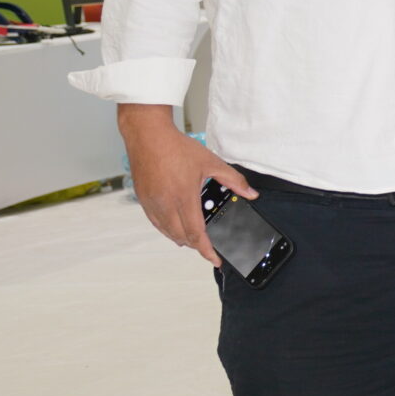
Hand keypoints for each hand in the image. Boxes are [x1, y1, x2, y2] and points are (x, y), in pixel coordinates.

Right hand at [119, 103, 250, 265]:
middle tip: (209, 247)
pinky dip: (167, 229)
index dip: (206, 250)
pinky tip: (176, 227)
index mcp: (183, 197)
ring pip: (167, 232)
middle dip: (196, 246)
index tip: (215, 259)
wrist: (147, 136)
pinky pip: (156, 222)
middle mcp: (165, 204)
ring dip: (181, 239)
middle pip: (181, 237)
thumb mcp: (211, 162)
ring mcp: (152, 203)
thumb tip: (251, 194)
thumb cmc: (177, 147)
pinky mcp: (143, 199)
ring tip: (195, 239)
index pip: (196, 234)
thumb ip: (233, 181)